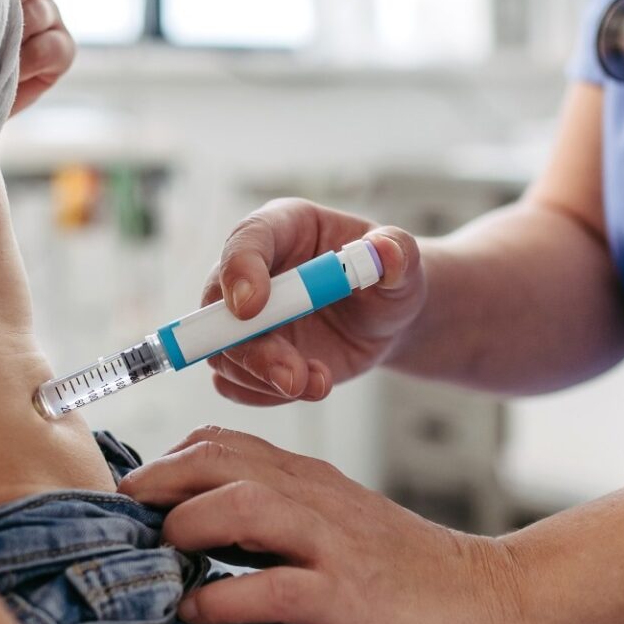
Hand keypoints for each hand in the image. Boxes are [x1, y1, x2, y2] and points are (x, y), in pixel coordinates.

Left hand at [119, 426, 525, 623]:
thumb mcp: (338, 528)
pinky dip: (223, 600)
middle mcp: (316, 501)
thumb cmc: (407, 574)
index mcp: (310, 481)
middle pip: (218, 459)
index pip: (221, 442)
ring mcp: (333, 546)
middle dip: (158, 482)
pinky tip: (198, 614)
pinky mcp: (349, 597)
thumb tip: (199, 529)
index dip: (165, 461)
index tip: (132, 498)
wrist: (492, 601)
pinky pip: (274, 589)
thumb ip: (279, 519)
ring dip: (186, 526)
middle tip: (121, 518)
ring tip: (163, 556)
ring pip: (240, 507)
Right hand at [204, 200, 427, 404]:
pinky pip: (235, 384)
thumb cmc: (389, 279)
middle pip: (219, 306)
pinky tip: (311, 387)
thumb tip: (385, 253)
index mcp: (283, 228)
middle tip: (292, 375)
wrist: (385, 320)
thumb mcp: (404, 263)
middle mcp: (253, 271)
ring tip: (320, 384)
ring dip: (263, 377)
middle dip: (250, 346)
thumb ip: (396, 253)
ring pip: (222, 352)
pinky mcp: (251, 356)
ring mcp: (246, 318)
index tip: (252, 307)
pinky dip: (265, 395)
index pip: (247, 239)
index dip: (240, 270)